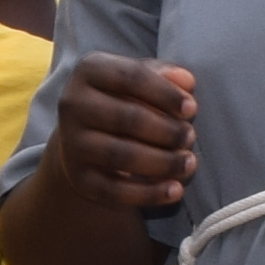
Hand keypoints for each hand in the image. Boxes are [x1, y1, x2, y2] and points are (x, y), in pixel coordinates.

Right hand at [44, 58, 196, 222]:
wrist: (83, 135)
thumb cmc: (122, 99)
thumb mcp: (139, 79)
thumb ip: (163, 75)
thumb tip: (186, 81)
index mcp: (89, 71)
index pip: (130, 77)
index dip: (165, 93)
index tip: (191, 108)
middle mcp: (73, 105)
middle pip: (127, 119)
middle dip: (167, 131)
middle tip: (190, 137)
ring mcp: (72, 144)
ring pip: (122, 157)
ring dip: (163, 163)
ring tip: (188, 163)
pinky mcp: (79, 178)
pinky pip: (115, 190)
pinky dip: (148, 193)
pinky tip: (175, 190)